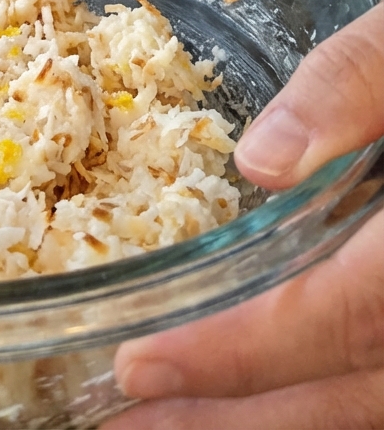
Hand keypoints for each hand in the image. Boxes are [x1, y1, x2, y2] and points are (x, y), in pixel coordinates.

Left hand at [106, 1, 383, 429]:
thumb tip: (261, 163)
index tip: (140, 365)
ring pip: (367, 404)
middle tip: (125, 423)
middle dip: (231, 417)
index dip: (237, 354)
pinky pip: (380, 382)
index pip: (337, 320)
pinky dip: (315, 395)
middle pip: (349, 395)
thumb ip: (352, 86)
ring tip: (164, 422)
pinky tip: (247, 393)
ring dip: (265, 420)